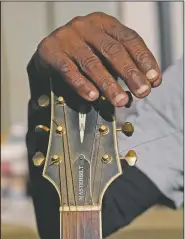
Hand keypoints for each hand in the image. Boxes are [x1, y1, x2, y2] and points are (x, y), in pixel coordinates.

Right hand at [36, 12, 161, 106]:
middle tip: (142, 92)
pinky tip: (92, 97)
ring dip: (108, 84)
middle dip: (130, 73)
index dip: (144, 59)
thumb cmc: (80, 57)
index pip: (129, 39)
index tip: (154, 80)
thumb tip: (147, 84)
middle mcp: (86, 26)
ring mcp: (67, 37)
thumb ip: (122, 65)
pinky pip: (68, 70)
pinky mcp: (50, 51)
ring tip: (120, 101)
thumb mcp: (104, 54)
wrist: (46, 56)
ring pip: (92, 62)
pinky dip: (81, 85)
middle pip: (113, 50)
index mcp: (104, 23)